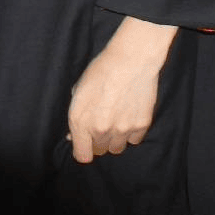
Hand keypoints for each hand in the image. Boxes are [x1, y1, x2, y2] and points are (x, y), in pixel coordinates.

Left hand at [66, 16, 178, 163]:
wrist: (131, 59)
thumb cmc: (101, 70)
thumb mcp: (79, 90)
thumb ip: (76, 116)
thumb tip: (73, 135)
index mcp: (80, 121)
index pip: (82, 155)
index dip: (82, 150)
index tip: (85, 143)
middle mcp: (100, 129)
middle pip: (100, 151)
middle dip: (98, 141)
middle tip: (102, 123)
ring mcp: (122, 129)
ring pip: (117, 148)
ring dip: (115, 139)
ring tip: (116, 120)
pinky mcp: (141, 125)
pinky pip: (134, 140)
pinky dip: (131, 132)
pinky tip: (129, 115)